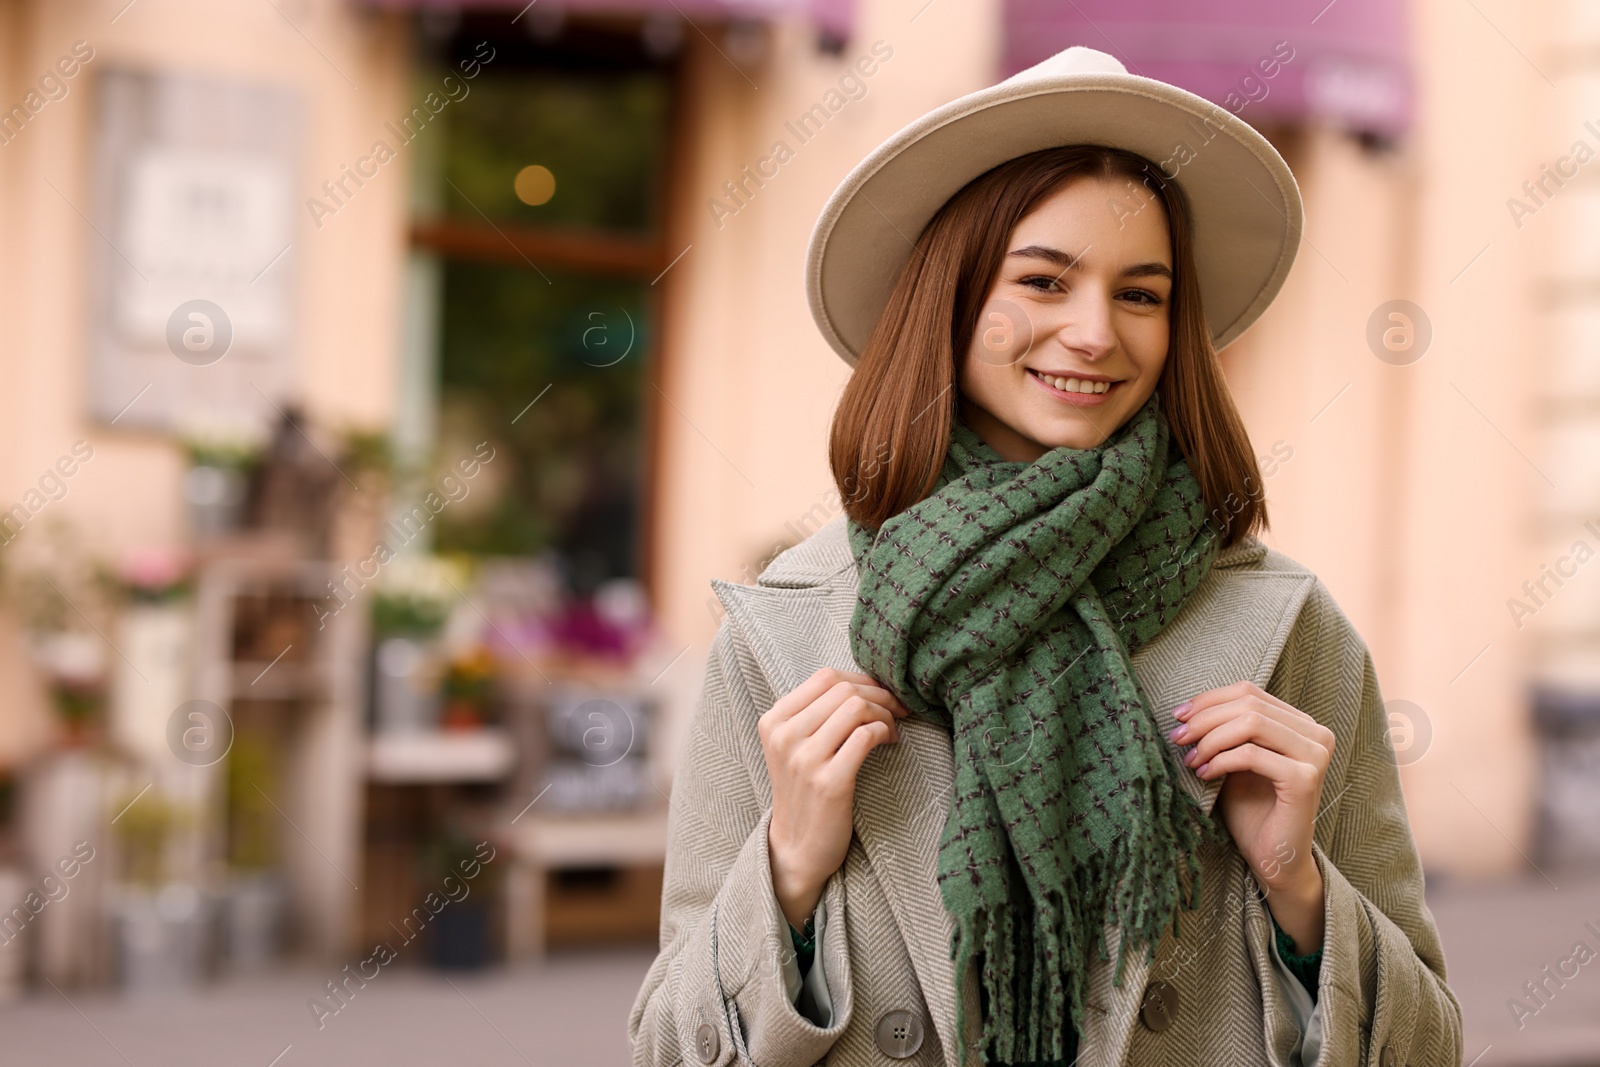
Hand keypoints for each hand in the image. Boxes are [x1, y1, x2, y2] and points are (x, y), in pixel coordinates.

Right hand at [760, 667, 909, 928]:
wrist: (797, 847)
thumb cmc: (805, 790)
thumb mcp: (795, 746)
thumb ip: (817, 713)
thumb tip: (865, 682)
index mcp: (774, 721)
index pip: (824, 677)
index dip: (861, 679)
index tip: (880, 692)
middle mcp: (784, 736)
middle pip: (843, 690)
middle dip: (879, 695)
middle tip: (898, 709)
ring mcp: (804, 759)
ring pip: (856, 708)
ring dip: (885, 714)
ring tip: (892, 729)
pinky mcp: (829, 782)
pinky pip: (866, 736)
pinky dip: (885, 733)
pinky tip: (890, 743)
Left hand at [1168, 680, 1333, 953]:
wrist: (1272, 857)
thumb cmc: (1251, 808)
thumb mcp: (1234, 759)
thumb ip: (1225, 730)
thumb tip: (1187, 708)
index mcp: (1301, 723)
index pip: (1249, 692)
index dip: (1209, 699)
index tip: (1179, 715)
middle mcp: (1316, 734)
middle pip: (1249, 704)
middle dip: (1205, 718)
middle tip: (1178, 737)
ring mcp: (1315, 755)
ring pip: (1251, 724)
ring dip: (1211, 739)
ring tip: (1190, 758)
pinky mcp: (1305, 779)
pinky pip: (1252, 755)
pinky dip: (1221, 760)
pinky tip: (1204, 774)